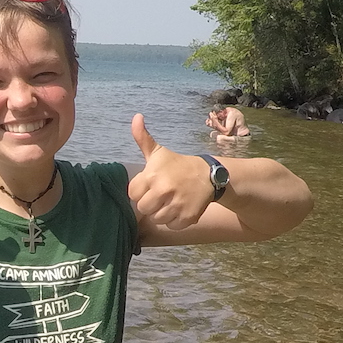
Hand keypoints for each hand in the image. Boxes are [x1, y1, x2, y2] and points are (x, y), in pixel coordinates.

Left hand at [128, 114, 213, 229]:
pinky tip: (180, 208)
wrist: (209, 175)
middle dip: (150, 203)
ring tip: (171, 201)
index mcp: (153, 176)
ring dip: (162, 213)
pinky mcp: (187, 218)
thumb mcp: (159, 152)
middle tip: (161, 195)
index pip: (133, 194)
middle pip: (143, 208)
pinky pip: (171, 226)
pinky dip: (175, 220)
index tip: (151, 185)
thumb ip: (143, 138)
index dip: (141, 191)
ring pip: (156, 219)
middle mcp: (164, 191)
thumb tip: (136, 116)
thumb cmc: (178, 165)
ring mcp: (176, 205)